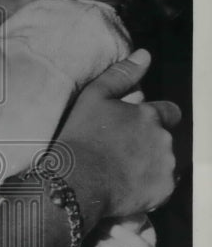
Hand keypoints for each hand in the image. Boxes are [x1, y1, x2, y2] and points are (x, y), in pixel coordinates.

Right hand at [59, 50, 180, 224]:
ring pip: (165, 164)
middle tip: (121, 152)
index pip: (170, 112)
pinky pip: (162, 188)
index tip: (135, 128)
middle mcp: (164, 139)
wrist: (75, 183)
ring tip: (121, 173)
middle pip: (165, 140)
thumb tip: (145, 55)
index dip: (156, 118)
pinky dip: (149, 188)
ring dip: (150, 166)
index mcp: (150, 115)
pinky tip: (126, 188)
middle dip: (150, 144)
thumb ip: (121, 75)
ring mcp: (166, 167)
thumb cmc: (80, 138)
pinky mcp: (163, 191)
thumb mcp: (93, 97)